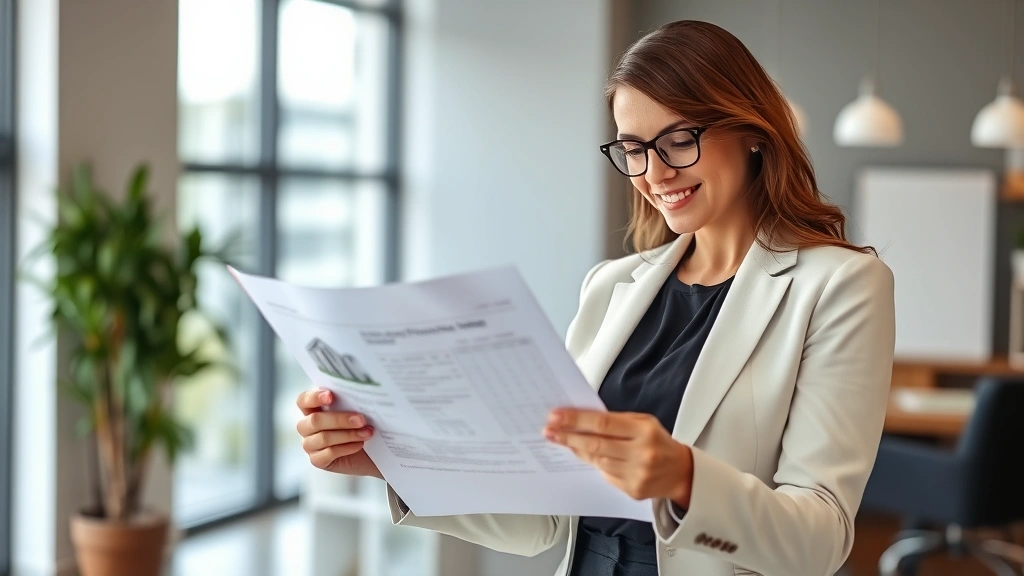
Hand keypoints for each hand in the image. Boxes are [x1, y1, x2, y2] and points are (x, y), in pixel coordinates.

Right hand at [296, 389, 382, 479]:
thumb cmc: (361, 426)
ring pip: (323, 438)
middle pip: (315, 420)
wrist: (371, 451)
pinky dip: (347, 447)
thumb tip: (358, 396)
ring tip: (367, 433)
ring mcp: (310, 445)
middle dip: (340, 419)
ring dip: (348, 434)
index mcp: (312, 409)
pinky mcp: (317, 460)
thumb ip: (349, 402)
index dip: (314, 397)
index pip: (303, 401)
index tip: (331, 396)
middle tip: (361, 420)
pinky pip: (329, 452)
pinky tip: (359, 444)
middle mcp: (307, 426)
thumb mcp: (355, 410)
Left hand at [543, 409, 692, 507]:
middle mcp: (642, 453)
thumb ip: (615, 421)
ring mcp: (637, 475)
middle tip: (549, 431)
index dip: (576, 420)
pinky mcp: (632, 491)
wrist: (680, 472)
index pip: (602, 423)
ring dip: (577, 450)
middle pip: (596, 444)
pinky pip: (605, 475)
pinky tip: (586, 456)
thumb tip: (581, 421)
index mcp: (644, 431)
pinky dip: (595, 464)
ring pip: (597, 461)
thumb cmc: (658, 442)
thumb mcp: (643, 422)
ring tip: (563, 440)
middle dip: (568, 436)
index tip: (555, 416)